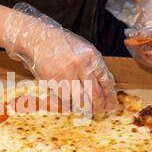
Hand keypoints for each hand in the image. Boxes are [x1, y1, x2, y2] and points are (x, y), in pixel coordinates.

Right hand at [4, 3, 117, 118]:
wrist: (39, 39)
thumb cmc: (62, 44)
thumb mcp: (84, 50)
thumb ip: (95, 65)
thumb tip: (107, 84)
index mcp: (91, 56)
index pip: (105, 81)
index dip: (110, 96)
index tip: (112, 104)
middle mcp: (80, 66)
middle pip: (95, 94)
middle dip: (100, 106)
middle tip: (102, 111)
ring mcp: (66, 75)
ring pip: (81, 100)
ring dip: (86, 108)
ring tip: (89, 111)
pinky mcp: (54, 83)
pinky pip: (66, 99)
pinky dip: (70, 104)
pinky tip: (73, 105)